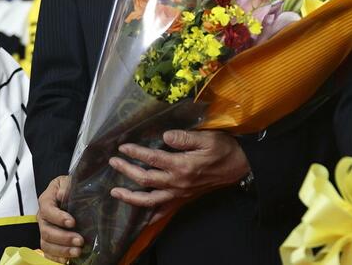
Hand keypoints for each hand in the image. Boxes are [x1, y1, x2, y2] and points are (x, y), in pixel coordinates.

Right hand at [37, 175, 84, 262]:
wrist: (69, 193)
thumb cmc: (69, 187)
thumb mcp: (69, 180)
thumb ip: (66, 185)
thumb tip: (63, 194)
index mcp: (46, 200)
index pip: (48, 210)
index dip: (58, 218)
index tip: (72, 222)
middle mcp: (43, 217)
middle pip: (46, 231)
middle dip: (63, 238)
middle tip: (80, 241)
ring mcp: (45, 230)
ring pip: (46, 244)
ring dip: (62, 250)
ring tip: (78, 251)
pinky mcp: (50, 241)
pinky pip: (48, 253)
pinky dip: (57, 258)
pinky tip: (68, 260)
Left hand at [108, 130, 249, 210]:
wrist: (239, 167)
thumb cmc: (223, 149)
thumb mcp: (207, 137)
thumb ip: (184, 137)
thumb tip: (164, 136)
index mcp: (182, 165)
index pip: (152, 159)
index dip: (135, 152)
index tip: (122, 147)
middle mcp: (177, 182)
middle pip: (145, 179)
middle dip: (126, 171)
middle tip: (113, 162)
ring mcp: (179, 194)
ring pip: (149, 200)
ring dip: (130, 197)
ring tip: (115, 192)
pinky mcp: (183, 199)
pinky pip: (163, 211)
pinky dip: (149, 214)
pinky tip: (139, 215)